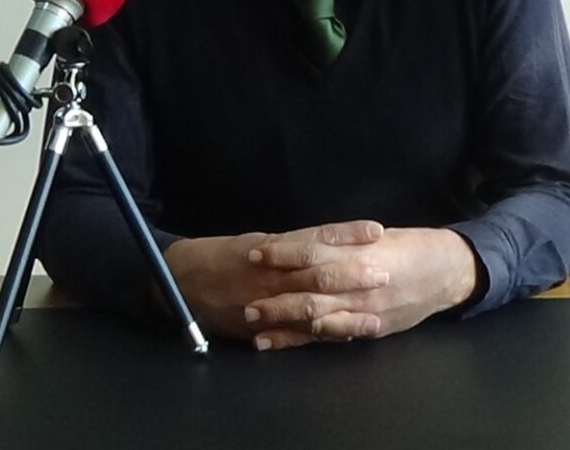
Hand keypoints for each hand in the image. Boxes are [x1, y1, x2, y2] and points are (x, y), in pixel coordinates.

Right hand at [163, 220, 386, 341]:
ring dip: (345, 313)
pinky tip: (346, 337)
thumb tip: (325, 244)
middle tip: (385, 273)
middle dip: (353, 275)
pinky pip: (296, 333)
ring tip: (376, 317)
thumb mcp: (256, 242)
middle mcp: (274, 274)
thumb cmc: (223, 256)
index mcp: (275, 248)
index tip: (377, 231)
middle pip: (320, 272)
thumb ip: (289, 247)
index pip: (317, 237)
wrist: (184, 279)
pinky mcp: (262, 326)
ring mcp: (269, 302)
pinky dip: (321, 335)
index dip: (348, 235)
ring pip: (312, 306)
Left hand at [243, 227, 478, 350]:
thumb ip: (341, 241)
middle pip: (311, 291)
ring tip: (252, 322)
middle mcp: (361, 285)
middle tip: (245, 298)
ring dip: (282, 321)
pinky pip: (329, 337)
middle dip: (277, 295)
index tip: (256, 253)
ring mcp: (364, 311)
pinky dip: (299, 340)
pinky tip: (274, 343)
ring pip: (317, 318)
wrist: (447, 273)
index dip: (283, 253)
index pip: (315, 252)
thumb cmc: (408, 248)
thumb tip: (301, 242)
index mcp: (361, 254)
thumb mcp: (375, 236)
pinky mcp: (367, 329)